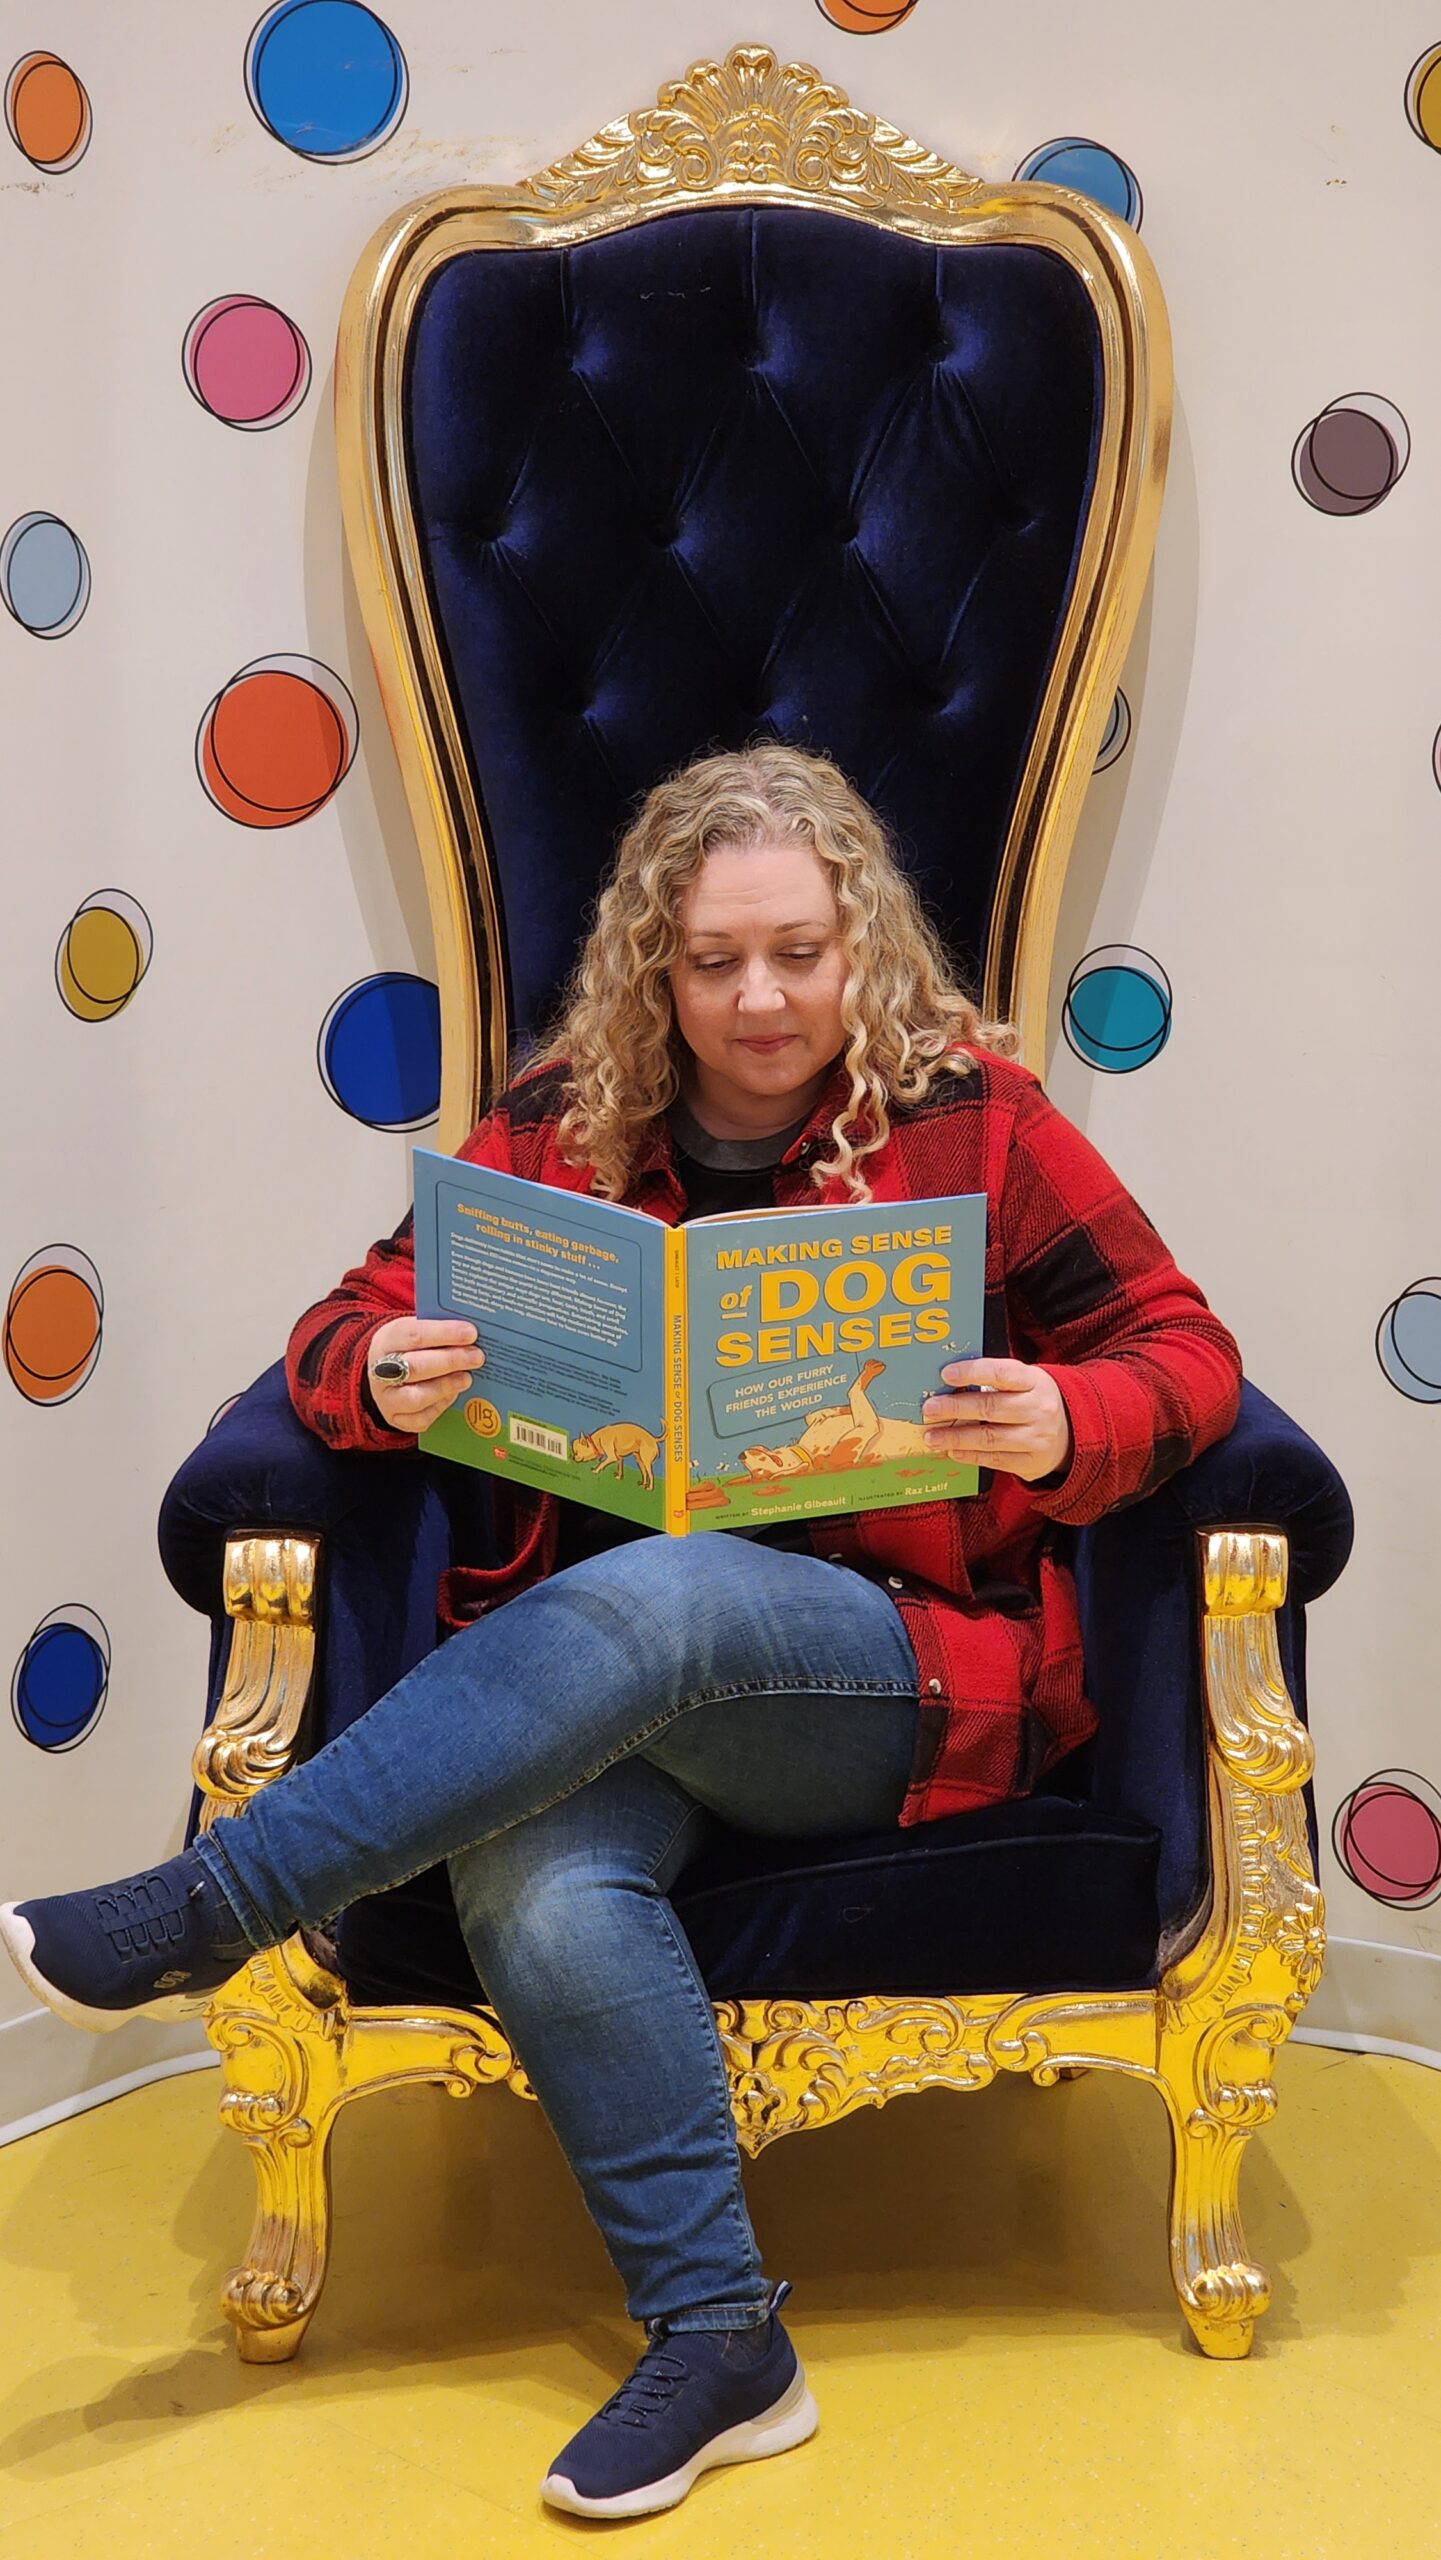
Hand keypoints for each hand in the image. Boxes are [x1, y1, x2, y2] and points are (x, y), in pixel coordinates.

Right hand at [366, 1315, 481, 1435]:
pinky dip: (440, 1406)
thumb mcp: (417, 1330)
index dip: (444, 1333)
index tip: (471, 1333)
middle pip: (415, 1367)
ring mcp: (386, 1398)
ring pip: (416, 1397)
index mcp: (386, 1341)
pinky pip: (420, 1418)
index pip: (414, 1335)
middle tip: (476, 1357)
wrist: (385, 1371)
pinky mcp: (395, 1418)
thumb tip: (471, 1333)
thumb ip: (439, 1331)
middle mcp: (380, 1371)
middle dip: (450, 1361)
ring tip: (467, 1378)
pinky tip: (453, 1394)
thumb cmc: (410, 1348)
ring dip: (446, 1386)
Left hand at [922, 1357, 1072, 1483]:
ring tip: (932, 1435)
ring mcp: (1037, 1438)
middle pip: (991, 1407)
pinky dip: (970, 1455)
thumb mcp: (1025, 1383)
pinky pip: (995, 1460)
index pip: (1002, 1373)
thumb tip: (948, 1383)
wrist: (1072, 1433)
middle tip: (930, 1408)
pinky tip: (952, 1451)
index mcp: (1035, 1382)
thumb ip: (994, 1381)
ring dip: (956, 1437)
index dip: (973, 1372)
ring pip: (989, 1438)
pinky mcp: (1032, 1462)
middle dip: (955, 1408)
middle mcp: (1039, 1409)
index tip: (946, 1374)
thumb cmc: (1034, 1401)